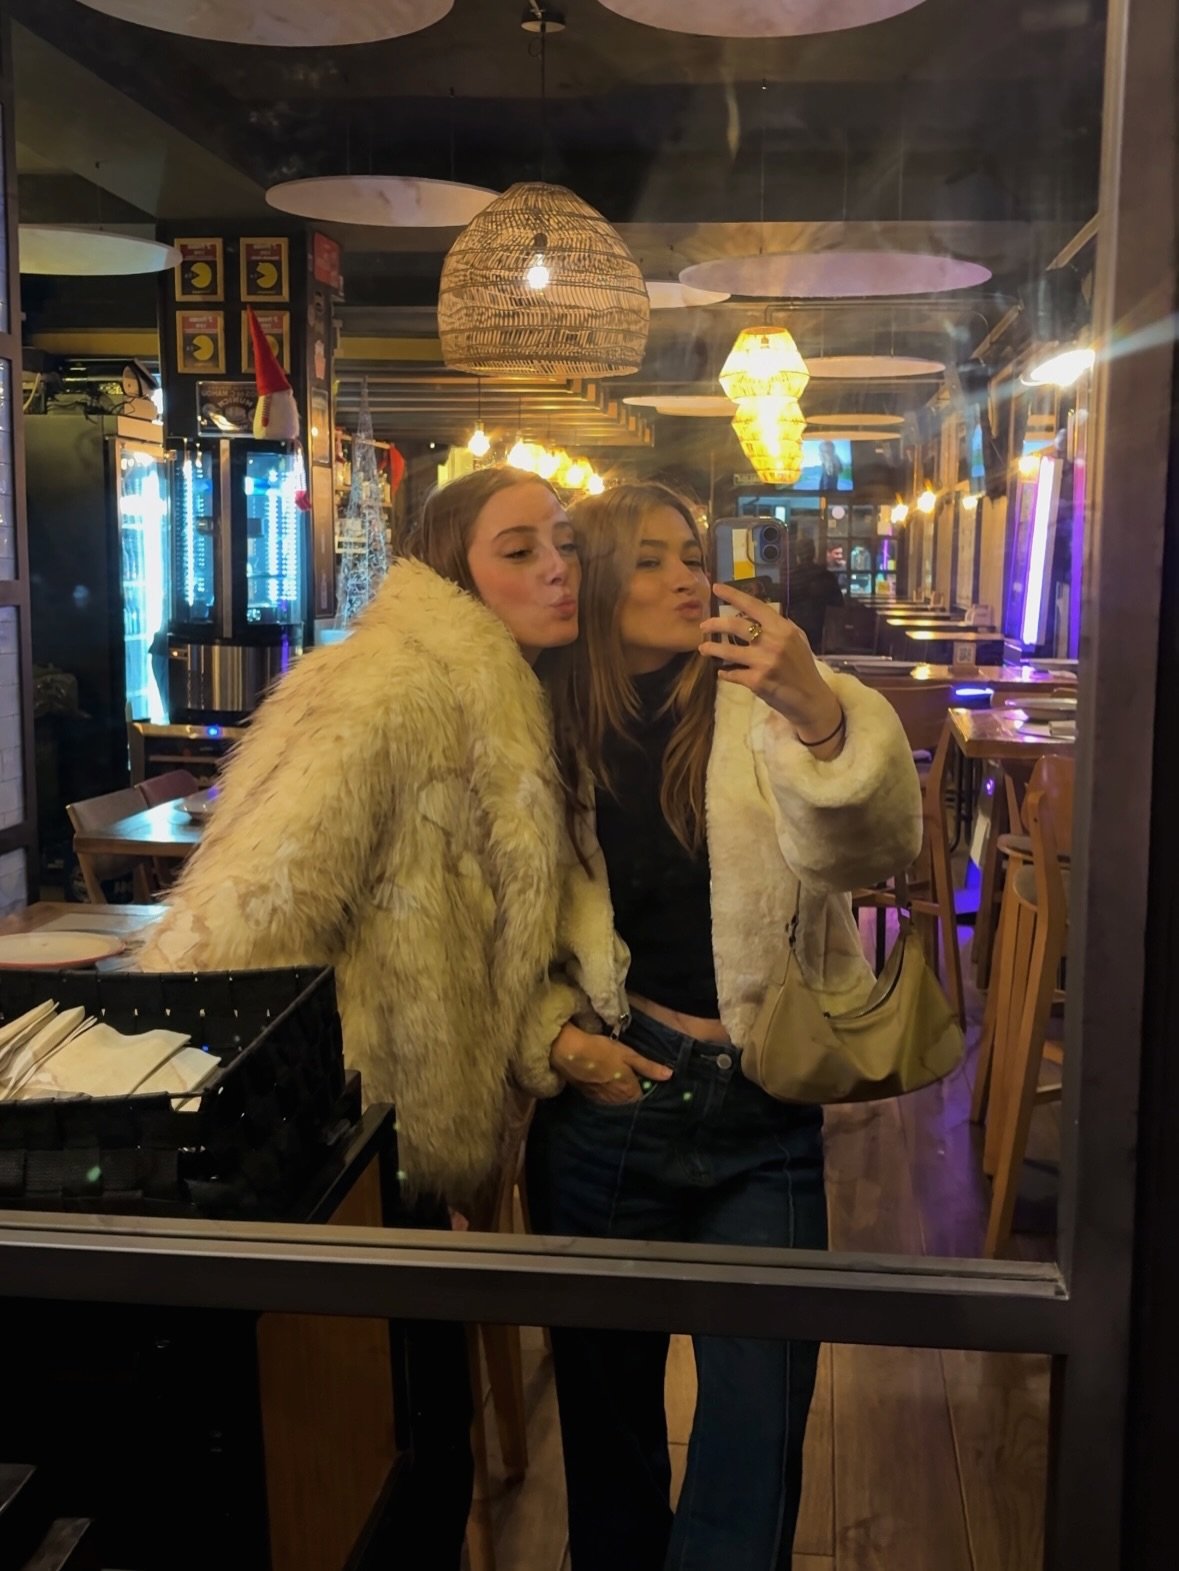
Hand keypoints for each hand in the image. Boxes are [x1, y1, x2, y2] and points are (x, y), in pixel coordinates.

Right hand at [550, 1022, 672, 1105]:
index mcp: (630, 1092)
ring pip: (616, 1099)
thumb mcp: (629, 1055)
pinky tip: (602, 1078)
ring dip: (618, 1091)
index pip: (644, 1095)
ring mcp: (601, 1100)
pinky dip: (605, 1090)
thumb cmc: (603, 1051)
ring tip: (615, 1075)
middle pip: (630, 1099)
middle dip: (631, 1089)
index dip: (645, 1084)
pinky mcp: (588, 1096)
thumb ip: (649, 1067)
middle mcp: (617, 1101)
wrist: (570, 1053)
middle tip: (628, 1073)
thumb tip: (670, 1075)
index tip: (643, 1075)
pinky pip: (603, 1097)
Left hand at [700, 583, 843, 745]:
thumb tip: (757, 614)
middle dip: (715, 624)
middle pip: (736, 626)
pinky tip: (722, 671)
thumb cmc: (803, 667)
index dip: (733, 596)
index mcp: (782, 628)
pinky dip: (725, 672)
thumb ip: (779, 626)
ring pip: (728, 651)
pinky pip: (733, 674)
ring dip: (712, 648)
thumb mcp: (798, 640)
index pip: (754, 606)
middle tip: (704, 626)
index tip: (716, 588)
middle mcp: (772, 642)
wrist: (811, 699)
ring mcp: (763, 662)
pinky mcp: (756, 681)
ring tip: (703, 648)